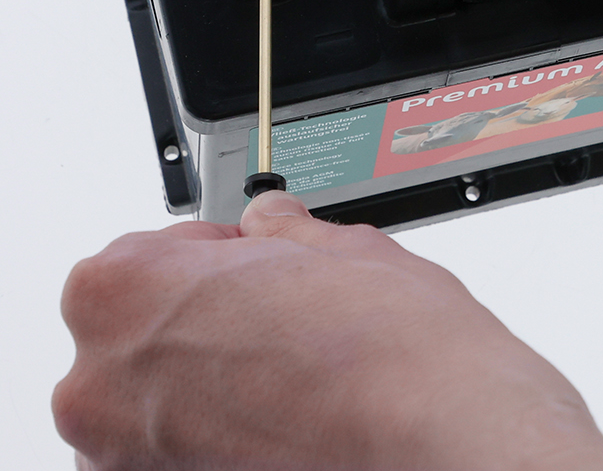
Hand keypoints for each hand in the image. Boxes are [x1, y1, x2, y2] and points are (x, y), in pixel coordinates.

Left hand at [54, 191, 602, 470]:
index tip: (264, 271)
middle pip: (144, 330)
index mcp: (121, 289)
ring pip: (157, 401)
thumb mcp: (341, 248)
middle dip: (209, 323)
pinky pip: (177, 454)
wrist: (433, 438)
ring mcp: (125, 454)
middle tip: (286, 325)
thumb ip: (282, 231)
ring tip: (292, 379)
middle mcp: (99, 379)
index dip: (222, 258)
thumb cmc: (388, 355)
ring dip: (209, 387)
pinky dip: (218, 440)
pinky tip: (284, 423)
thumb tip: (271, 223)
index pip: (155, 252)